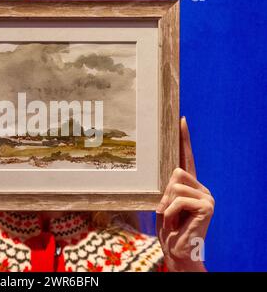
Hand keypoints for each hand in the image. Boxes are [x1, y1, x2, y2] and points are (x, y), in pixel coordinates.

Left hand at [156, 117, 214, 271]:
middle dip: (165, 192)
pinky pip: (179, 199)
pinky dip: (171, 212)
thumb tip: (171, 171)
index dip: (183, 139)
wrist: (178, 251)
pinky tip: (176, 223)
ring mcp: (207, 196)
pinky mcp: (207, 205)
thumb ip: (167, 186)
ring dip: (167, 204)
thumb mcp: (164, 203)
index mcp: (189, 185)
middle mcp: (201, 187)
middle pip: (175, 171)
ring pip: (175, 184)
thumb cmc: (168, 228)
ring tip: (172, 219)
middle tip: (166, 212)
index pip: (186, 157)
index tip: (180, 120)